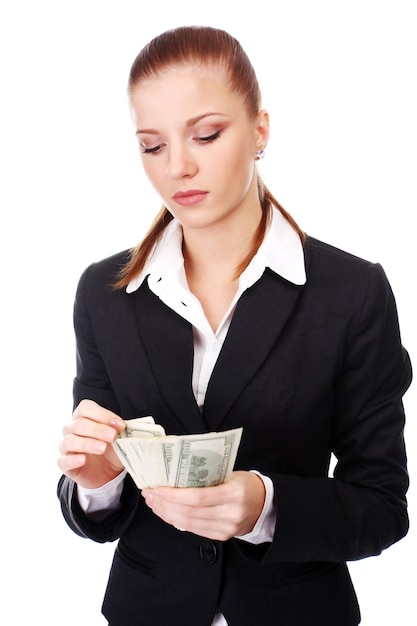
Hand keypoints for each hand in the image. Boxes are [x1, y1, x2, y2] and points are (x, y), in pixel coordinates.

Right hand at [57, 399, 125, 488]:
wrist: (108, 472)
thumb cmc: (111, 449)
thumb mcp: (118, 438)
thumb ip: (119, 430)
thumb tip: (123, 426)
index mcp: (83, 417)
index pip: (86, 408)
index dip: (102, 414)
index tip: (119, 424)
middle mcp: (71, 429)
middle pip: (79, 424)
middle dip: (97, 429)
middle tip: (112, 436)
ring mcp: (66, 447)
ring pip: (69, 441)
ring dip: (87, 443)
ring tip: (102, 448)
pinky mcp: (65, 464)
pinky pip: (63, 460)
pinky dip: (72, 460)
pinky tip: (83, 460)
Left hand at [142, 471, 265, 540]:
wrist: (264, 504)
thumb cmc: (244, 484)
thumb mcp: (230, 474)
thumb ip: (207, 476)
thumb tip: (176, 475)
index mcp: (234, 493)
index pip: (198, 497)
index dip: (174, 495)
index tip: (157, 488)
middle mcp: (230, 513)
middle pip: (190, 512)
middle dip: (165, 504)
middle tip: (149, 494)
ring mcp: (226, 528)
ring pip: (189, 523)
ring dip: (167, 514)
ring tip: (154, 503)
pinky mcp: (221, 537)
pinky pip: (194, 530)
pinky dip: (177, 521)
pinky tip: (167, 513)